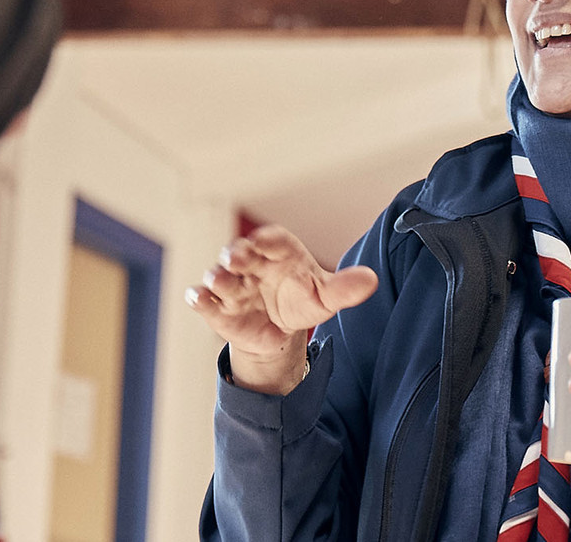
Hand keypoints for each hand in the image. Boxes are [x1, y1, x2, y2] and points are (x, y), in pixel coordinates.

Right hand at [186, 225, 376, 394]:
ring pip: (219, 275)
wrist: (281, 331)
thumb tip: (371, 280)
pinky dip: (199, 298)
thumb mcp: (324, 297)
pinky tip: (198, 297)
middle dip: (236, 254)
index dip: (267, 238)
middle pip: (239, 253)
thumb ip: (344, 288)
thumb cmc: (301, 301)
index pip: (272, 239)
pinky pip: (203, 300)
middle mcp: (252, 264)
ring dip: (217, 276)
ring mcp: (233, 286)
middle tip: (237, 258)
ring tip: (221, 281)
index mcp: (278, 252)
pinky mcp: (219, 307)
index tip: (264, 240)